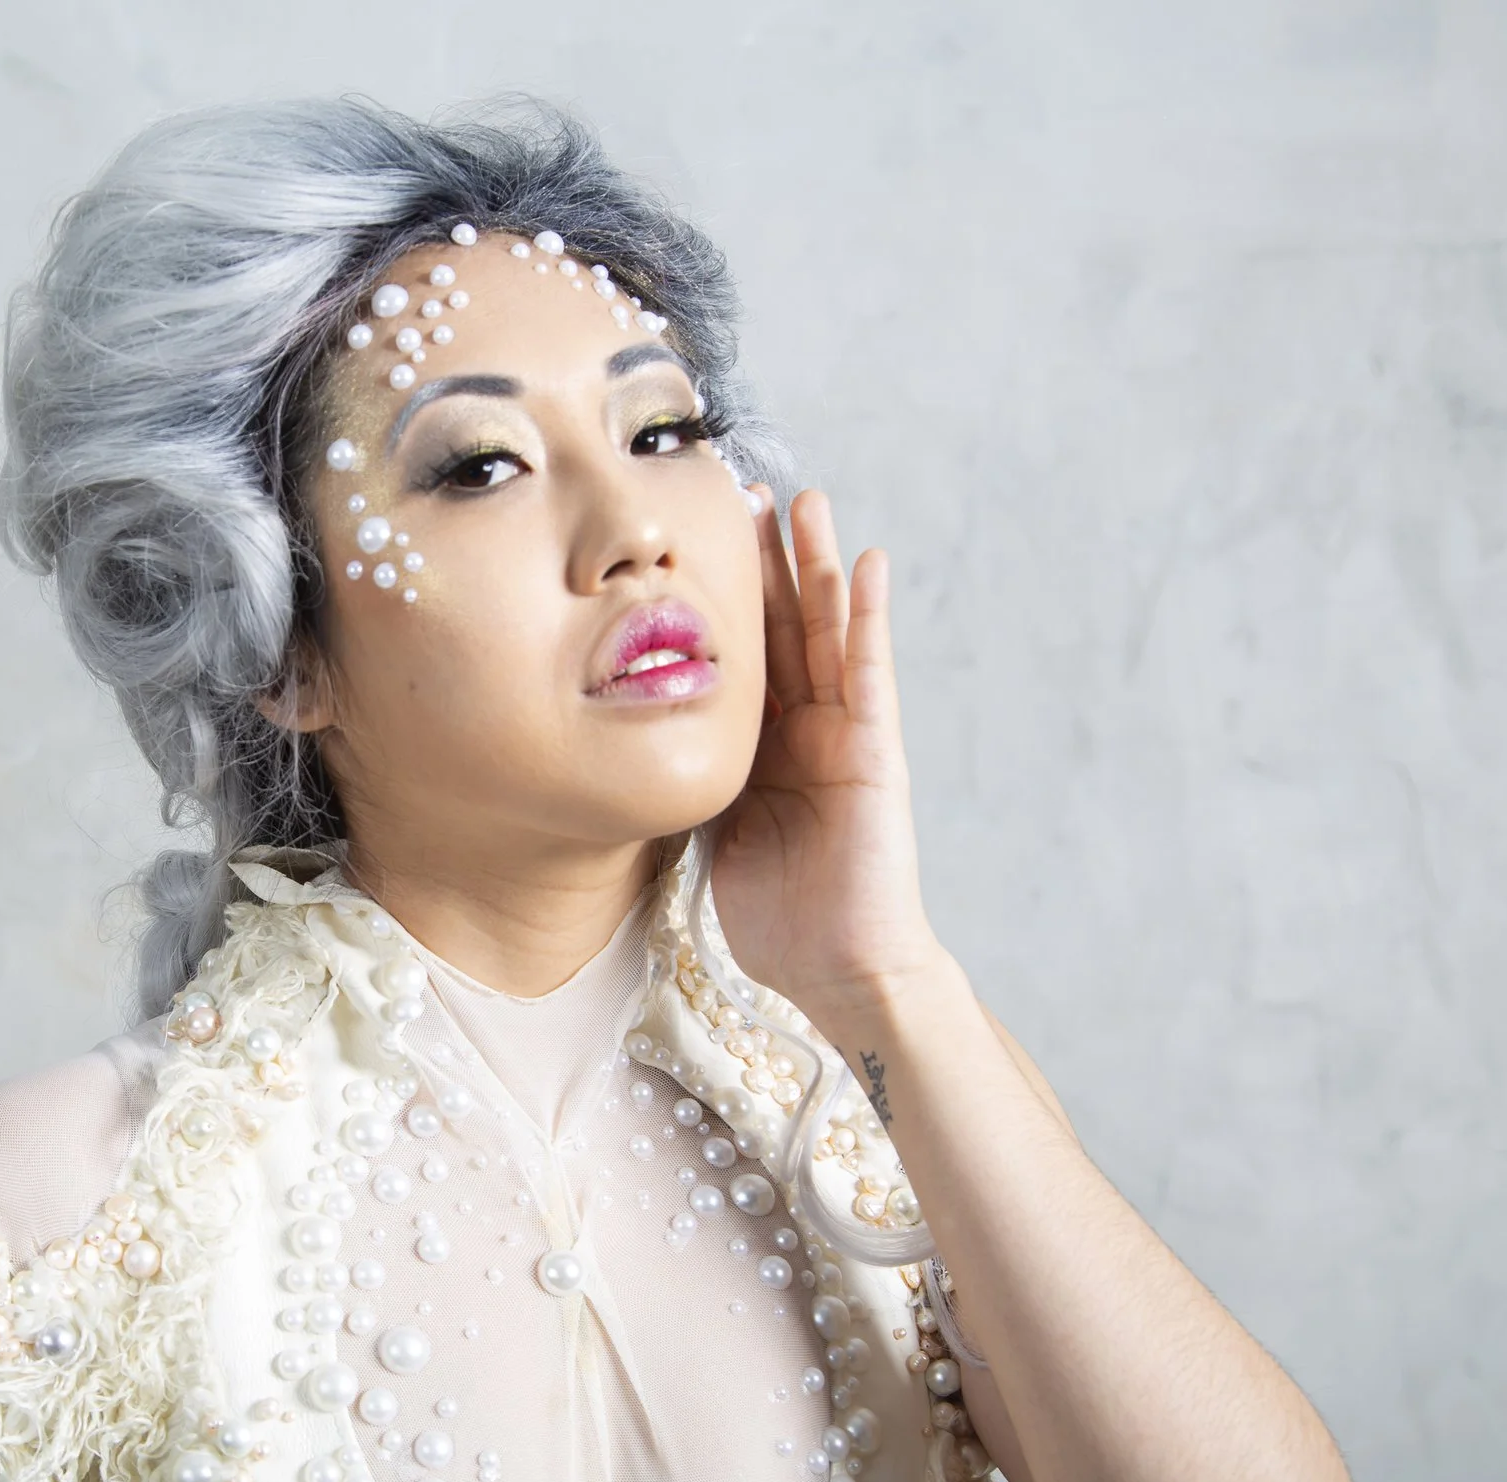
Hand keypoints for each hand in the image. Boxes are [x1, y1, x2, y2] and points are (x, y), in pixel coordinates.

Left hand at [705, 488, 949, 1016]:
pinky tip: (865, 563)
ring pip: (828, 631)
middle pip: (783, 626)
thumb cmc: (777, 913)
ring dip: (816, 565)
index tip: (692, 538)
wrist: (835, 967)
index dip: (719, 596)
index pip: (740, 654)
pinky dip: (868, 616)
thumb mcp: (712, 828)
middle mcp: (804, 728)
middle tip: (742, 488)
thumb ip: (691, 774)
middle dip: (765, 560)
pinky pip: (870, 671)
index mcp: (761, 745)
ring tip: (804, 500)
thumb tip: (632, 737)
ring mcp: (843, 733)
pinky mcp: (874, 750)